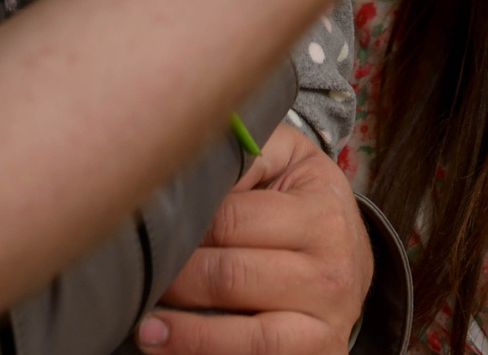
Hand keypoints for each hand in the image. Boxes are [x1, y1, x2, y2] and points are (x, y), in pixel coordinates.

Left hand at [136, 122, 371, 352]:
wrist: (349, 261)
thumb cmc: (304, 204)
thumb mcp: (288, 160)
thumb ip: (246, 153)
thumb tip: (187, 167)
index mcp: (320, 212)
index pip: (230, 221)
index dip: (182, 227)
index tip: (149, 231)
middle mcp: (331, 270)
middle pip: (229, 277)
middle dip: (175, 279)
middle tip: (138, 275)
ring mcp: (326, 320)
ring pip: (246, 334)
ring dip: (186, 332)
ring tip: (144, 326)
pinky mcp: (318, 354)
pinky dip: (208, 354)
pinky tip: (171, 347)